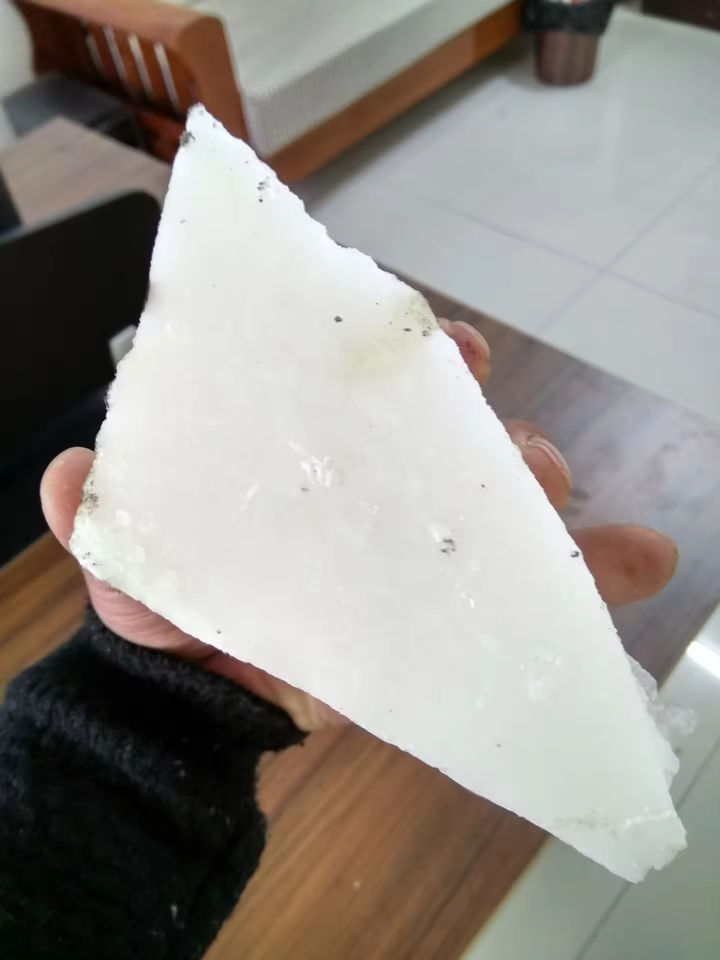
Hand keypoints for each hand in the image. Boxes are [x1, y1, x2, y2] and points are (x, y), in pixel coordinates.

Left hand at [41, 321, 677, 731]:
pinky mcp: (451, 606)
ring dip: (550, 499)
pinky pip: (533, 585)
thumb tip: (71, 477)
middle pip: (459, 432)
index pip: (372, 376)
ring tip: (578, 519)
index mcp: (313, 444)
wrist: (210, 709)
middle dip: (497, 432)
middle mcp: (378, 476)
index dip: (414, 353)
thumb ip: (105, 525)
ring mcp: (420, 540)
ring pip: (508, 498)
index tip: (448, 353)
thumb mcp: (136, 566)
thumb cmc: (180, 613)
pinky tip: (648, 560)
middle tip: (520, 454)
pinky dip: (593, 571)